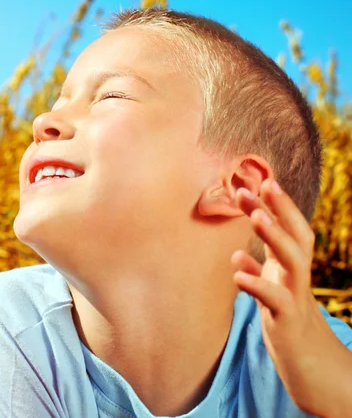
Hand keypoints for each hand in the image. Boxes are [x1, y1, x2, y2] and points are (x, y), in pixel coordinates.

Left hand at [231, 178, 350, 416]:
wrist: (309, 365)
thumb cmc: (286, 320)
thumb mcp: (273, 289)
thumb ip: (259, 269)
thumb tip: (237, 254)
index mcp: (292, 267)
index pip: (291, 230)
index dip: (279, 206)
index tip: (261, 181)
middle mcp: (298, 277)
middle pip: (298, 238)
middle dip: (281, 210)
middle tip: (260, 185)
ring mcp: (295, 298)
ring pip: (292, 263)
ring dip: (274, 237)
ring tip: (254, 216)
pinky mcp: (286, 322)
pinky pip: (275, 301)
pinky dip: (257, 284)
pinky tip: (238, 272)